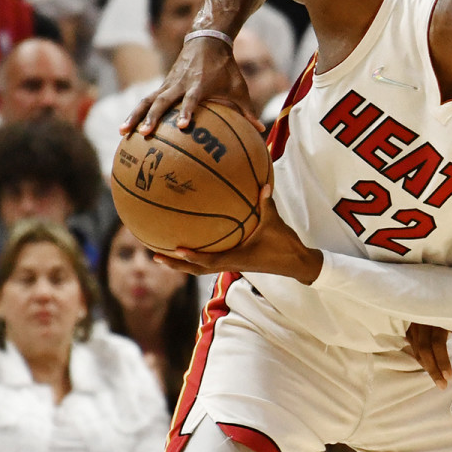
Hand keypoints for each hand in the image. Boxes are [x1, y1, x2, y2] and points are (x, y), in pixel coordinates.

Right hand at [120, 34, 262, 137]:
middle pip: (162, 102)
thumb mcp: (239, 88)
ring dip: (136, 116)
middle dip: (153, 118)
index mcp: (199, 85)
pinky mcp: (163, 85)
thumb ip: (248, 111)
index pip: (192, 100)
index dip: (188, 112)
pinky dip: (136, 112)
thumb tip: (260, 132)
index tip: (184, 126)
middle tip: (145, 133)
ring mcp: (168, 84)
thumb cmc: (226, 68)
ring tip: (123, 132)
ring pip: (148, 101)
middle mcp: (180, 84)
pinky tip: (126, 128)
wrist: (206, 42)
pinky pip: (146, 100)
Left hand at [152, 185, 323, 283]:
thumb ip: (267, 203)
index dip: (192, 257)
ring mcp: (232, 264)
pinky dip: (197, 255)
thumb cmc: (285, 245)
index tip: (176, 249)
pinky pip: (211, 260)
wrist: (296, 264)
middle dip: (176, 263)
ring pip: (201, 267)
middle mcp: (230, 264)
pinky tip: (191, 243)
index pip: (209, 260)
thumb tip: (263, 183)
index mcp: (237, 258)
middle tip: (154, 256)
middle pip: (196, 269)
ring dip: (182, 263)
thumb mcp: (276, 223)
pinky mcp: (236, 262)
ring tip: (162, 253)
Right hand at [404, 323, 451, 388]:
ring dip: (425, 364)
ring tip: (437, 378)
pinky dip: (418, 354)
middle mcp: (424, 318)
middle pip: (424, 347)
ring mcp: (416, 320)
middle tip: (442, 385)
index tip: (449, 377)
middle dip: (432, 368)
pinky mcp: (412, 322)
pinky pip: (412, 341)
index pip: (436, 343)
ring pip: (416, 346)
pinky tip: (426, 364)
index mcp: (440, 316)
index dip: (442, 361)